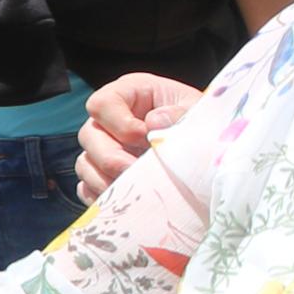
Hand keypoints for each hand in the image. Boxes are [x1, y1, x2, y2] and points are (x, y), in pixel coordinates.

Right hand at [76, 72, 203, 200]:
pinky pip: (87, 188)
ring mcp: (103, 149)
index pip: (102, 103)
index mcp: (130, 94)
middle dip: (112, 158)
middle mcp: (110, 120)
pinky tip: (125, 200)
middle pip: (88, 135)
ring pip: (85, 164)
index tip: (145, 138)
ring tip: (135, 189)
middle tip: (137, 172)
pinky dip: (102, 197)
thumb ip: (179, 114)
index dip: (119, 123)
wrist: (208, 152)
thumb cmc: (202, 125)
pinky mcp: (103, 175)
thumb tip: (153, 122)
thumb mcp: (198, 112)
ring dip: (106, 180)